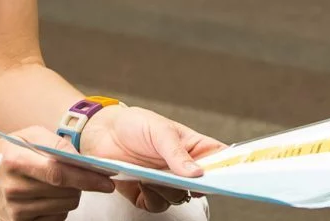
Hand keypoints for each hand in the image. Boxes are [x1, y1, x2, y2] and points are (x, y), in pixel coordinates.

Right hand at [0, 125, 115, 220]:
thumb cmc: (10, 151)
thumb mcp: (30, 135)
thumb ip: (57, 143)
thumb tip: (82, 159)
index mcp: (16, 161)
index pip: (58, 174)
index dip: (86, 178)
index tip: (107, 180)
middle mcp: (14, 189)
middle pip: (66, 193)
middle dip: (80, 184)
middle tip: (74, 174)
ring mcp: (15, 210)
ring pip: (65, 208)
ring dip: (70, 196)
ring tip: (54, 184)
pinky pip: (55, 220)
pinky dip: (59, 209)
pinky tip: (47, 197)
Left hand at [82, 106, 226, 211]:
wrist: (102, 132)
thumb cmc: (134, 124)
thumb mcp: (160, 131)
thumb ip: (177, 153)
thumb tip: (197, 173)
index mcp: (193, 147)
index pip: (220, 159)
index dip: (227, 168)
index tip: (227, 176)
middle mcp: (182, 167)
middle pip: (201, 186)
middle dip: (192, 186)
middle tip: (181, 178)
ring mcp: (166, 181)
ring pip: (180, 198)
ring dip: (168, 191)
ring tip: (153, 175)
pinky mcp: (147, 193)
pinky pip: (157, 205)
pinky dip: (152, 198)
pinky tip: (142, 183)